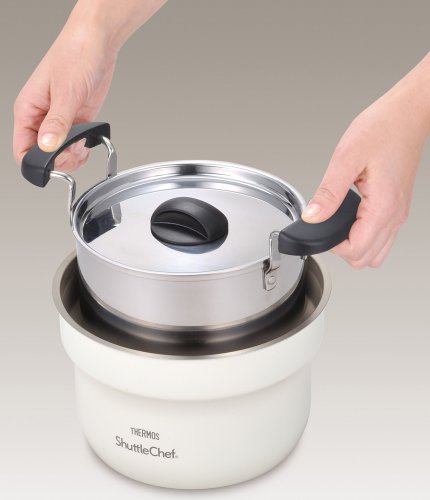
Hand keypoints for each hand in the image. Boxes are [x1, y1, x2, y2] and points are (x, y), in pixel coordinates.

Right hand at [13, 0, 165, 171]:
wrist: (97, 44)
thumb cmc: (75, 56)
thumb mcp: (67, 92)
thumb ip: (57, 122)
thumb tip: (47, 145)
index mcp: (28, 109)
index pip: (22, 148)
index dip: (38, 161)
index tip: (56, 161)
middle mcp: (41, 118)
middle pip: (43, 155)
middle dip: (59, 160)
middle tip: (74, 151)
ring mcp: (59, 120)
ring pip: (59, 153)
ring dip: (72, 157)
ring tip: (82, 146)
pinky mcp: (76, 121)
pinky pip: (74, 145)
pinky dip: (81, 150)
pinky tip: (87, 144)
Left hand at [302, 57, 429, 267]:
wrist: (407, 114)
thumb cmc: (383, 128)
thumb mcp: (346, 158)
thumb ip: (328, 193)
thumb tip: (312, 216)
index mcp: (383, 206)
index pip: (356, 250)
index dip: (333, 246)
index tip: (321, 228)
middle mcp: (395, 214)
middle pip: (367, 259)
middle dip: (343, 250)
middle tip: (328, 227)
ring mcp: (398, 212)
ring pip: (377, 252)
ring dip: (355, 246)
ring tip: (339, 224)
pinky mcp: (397, 206)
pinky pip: (382, 236)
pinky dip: (365, 236)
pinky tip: (352, 218)